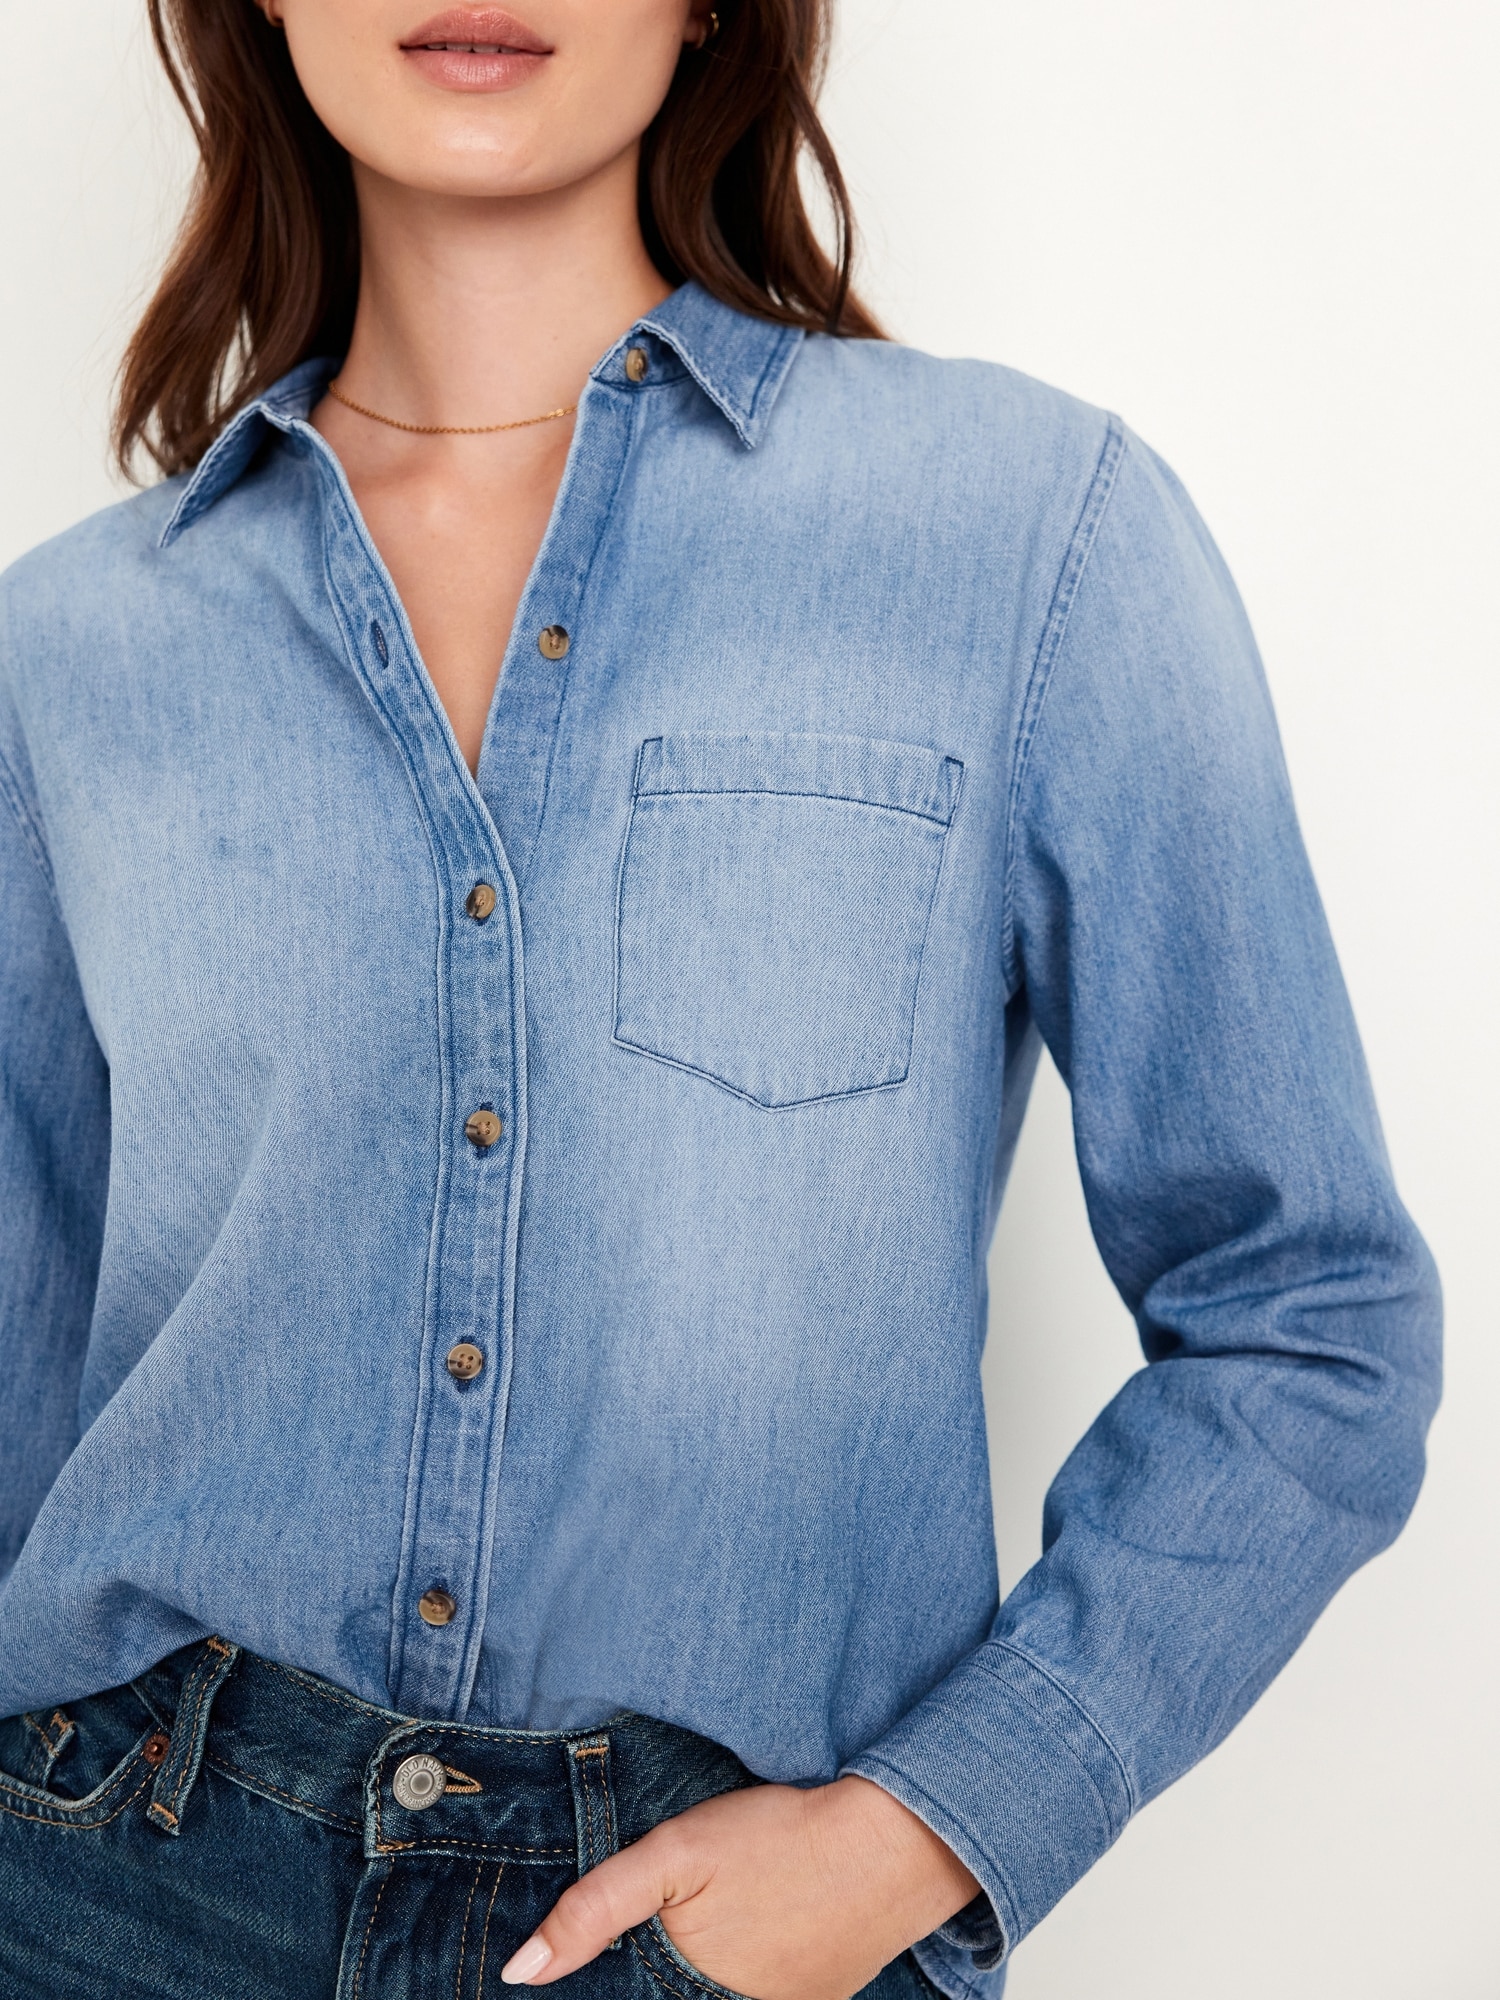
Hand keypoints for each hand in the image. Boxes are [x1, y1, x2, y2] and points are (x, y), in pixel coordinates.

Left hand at [499, 1773, 978, 1999]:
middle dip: (644, 1974)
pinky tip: (746, 1931)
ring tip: (721, 1916)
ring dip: (690, 1974)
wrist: (890, 1846)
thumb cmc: (778, 1841)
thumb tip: (519, 1973)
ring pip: (706, 1994)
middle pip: (667, 1994)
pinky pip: (753, 1992)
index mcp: (689, 1999)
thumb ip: (597, 1910)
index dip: (604, 1981)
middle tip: (658, 1927)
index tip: (585, 1962)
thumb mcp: (676, 1854)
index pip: (623, 1998)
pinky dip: (734, 1974)